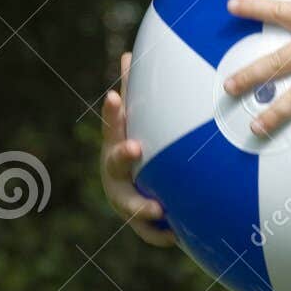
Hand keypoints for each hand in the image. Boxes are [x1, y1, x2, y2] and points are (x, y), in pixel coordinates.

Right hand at [99, 50, 177, 247]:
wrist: (142, 198)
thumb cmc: (140, 153)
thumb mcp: (136, 126)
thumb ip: (133, 94)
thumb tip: (129, 53)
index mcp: (117, 145)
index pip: (114, 126)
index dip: (113, 112)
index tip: (115, 97)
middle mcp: (115, 173)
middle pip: (115, 163)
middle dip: (123, 155)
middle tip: (135, 148)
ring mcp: (124, 198)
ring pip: (129, 205)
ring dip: (141, 206)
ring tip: (157, 209)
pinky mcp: (139, 224)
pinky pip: (150, 232)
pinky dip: (160, 234)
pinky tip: (177, 236)